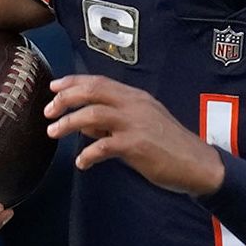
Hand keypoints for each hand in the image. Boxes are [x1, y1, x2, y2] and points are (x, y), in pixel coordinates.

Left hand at [45, 75, 224, 194]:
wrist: (197, 163)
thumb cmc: (168, 145)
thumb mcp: (141, 125)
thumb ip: (112, 122)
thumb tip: (82, 124)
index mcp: (135, 97)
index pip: (99, 82)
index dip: (73, 82)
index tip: (54, 87)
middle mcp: (134, 104)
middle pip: (92, 92)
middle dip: (65, 99)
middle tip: (48, 111)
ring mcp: (135, 124)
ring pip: (93, 115)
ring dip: (69, 123)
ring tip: (53, 133)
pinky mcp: (137, 145)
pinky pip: (103, 146)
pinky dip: (88, 154)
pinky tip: (81, 163)